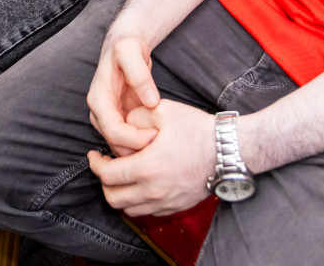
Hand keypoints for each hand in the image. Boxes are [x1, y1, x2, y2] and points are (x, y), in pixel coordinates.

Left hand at [87, 100, 216, 216]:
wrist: (229, 151)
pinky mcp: (176, 207)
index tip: (94, 155)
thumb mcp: (163, 111)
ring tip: (122, 175)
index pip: (107, 175)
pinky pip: (147, 212)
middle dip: (104, 181)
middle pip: (113, 198)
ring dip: (120, 193)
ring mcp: (165, 202)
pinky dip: (137, 201)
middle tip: (105, 166)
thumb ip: (136, 116)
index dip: (94, 164)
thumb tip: (122, 125)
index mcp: (146, 168)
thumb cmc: (197, 130)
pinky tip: (141, 183)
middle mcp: (153, 191)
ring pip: (128, 208)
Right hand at [88, 33, 160, 156]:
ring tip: (161, 143)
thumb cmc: (126, 46)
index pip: (113, 130)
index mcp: (98, 99)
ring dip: (138, 149)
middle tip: (162, 143)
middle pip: (115, 142)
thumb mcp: (131, 51)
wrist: (124, 45)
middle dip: (137, 148)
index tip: (156, 134)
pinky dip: (140, 143)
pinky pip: (126, 139)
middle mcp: (98, 112)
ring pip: (119, 145)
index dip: (134, 138)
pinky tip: (157, 138)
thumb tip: (150, 101)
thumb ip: (140, 75)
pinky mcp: (118, 118)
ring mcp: (107, 117)